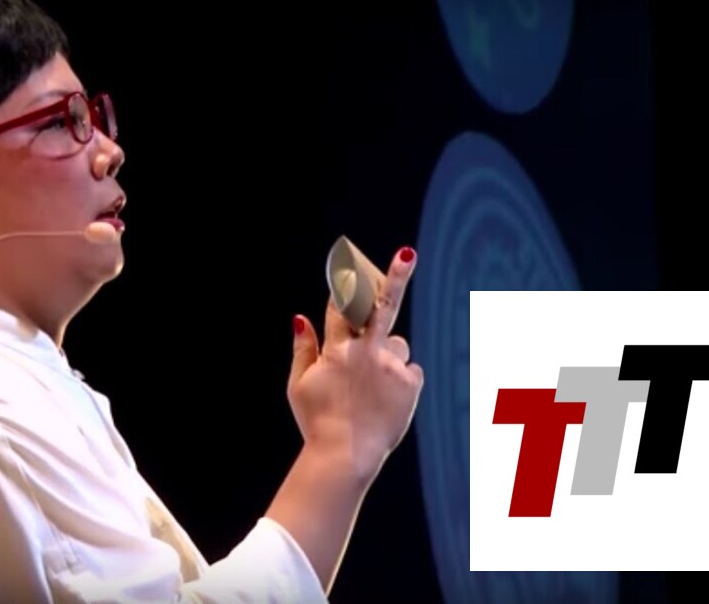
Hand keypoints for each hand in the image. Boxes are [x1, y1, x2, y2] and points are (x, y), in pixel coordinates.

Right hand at [286, 246, 424, 482]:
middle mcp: (365, 352)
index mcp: (336, 350)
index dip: (343, 283)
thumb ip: (302, 349)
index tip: (349, 262)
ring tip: (373, 387)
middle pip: (382, 305)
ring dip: (388, 355)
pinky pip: (410, 371)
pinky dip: (401, 380)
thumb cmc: (316, 421)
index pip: (341, 306)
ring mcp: (390, 367)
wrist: (345, 456)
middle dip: (394, 277)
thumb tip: (300, 316)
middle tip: (407, 253)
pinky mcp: (410, 384)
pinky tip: (386, 401)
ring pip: (398, 345)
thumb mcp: (298, 385)